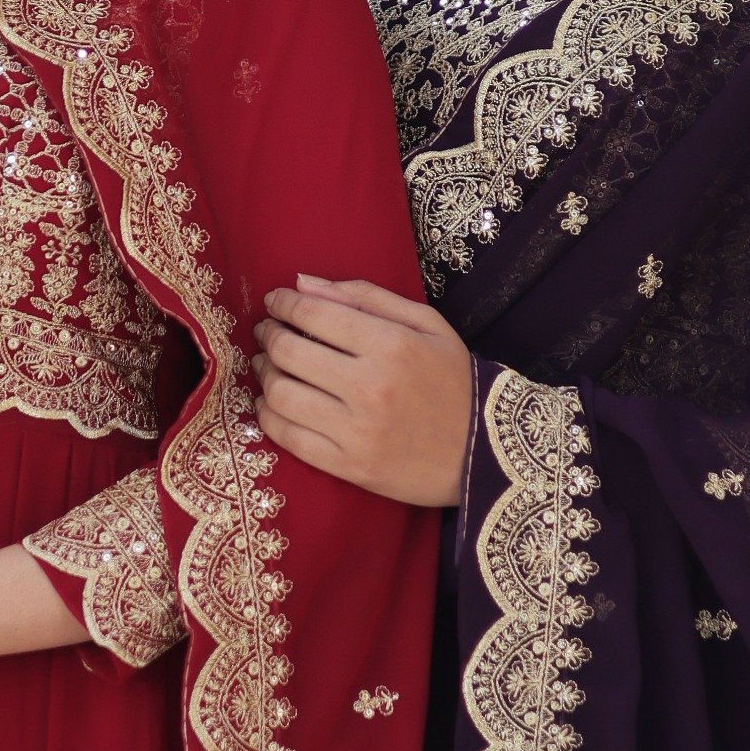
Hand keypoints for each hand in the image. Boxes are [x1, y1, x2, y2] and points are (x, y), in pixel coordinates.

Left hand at [252, 273, 471, 506]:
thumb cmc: (453, 380)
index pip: (315, 315)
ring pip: (282, 396)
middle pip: (289, 353)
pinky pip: (289, 439)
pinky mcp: (349, 467)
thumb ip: (365, 296)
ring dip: (264, 375)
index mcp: (391, 346)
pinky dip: (268, 417)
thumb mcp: (426, 324)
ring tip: (267, 365)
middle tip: (266, 332)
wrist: (485, 451)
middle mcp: (370, 388)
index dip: (284, 304)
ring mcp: (357, 432)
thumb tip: (304, 283)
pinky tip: (271, 403)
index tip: (275, 302)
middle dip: (268, 336)